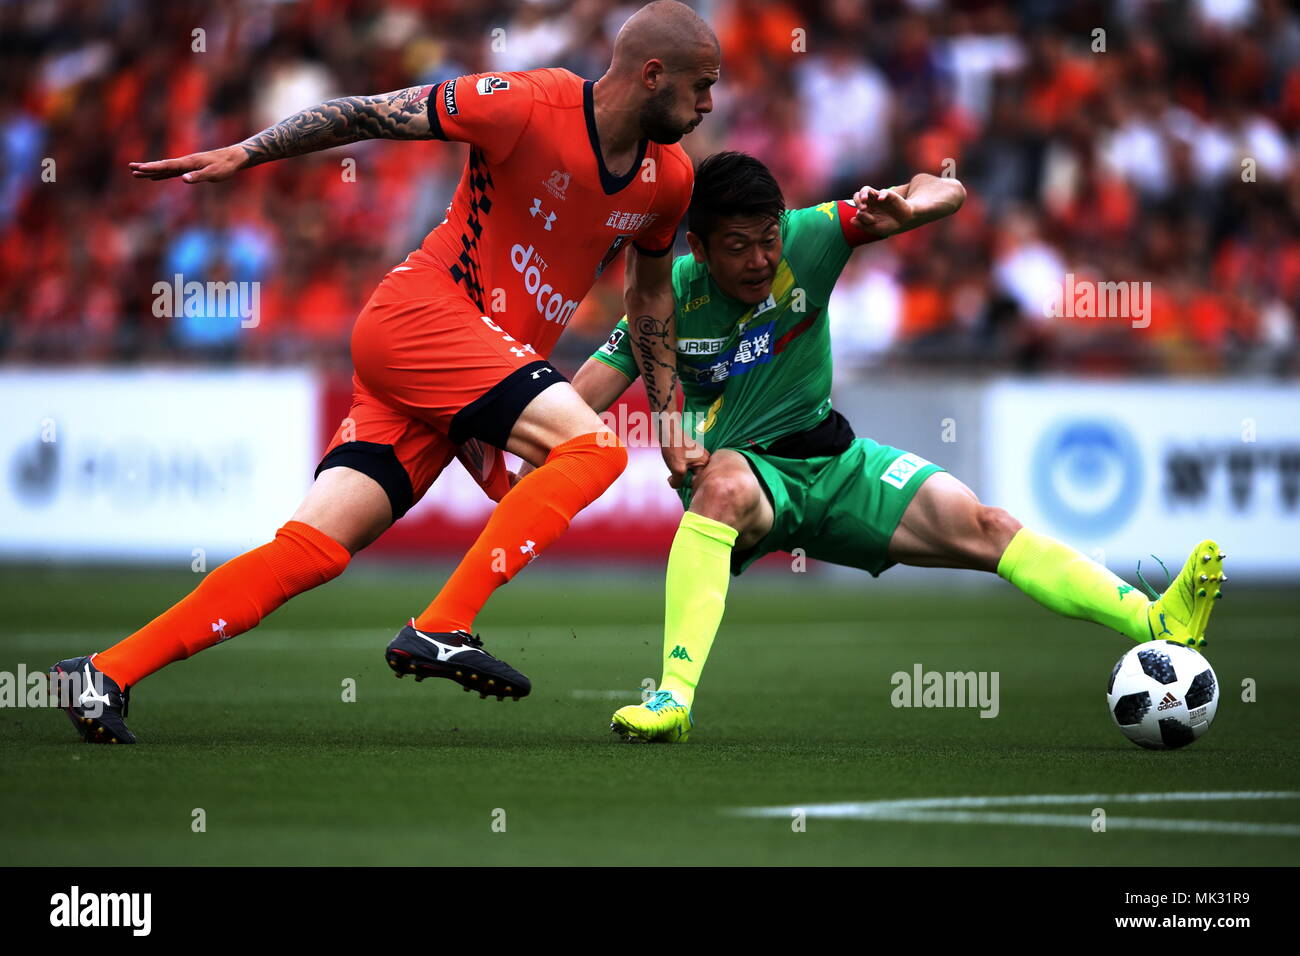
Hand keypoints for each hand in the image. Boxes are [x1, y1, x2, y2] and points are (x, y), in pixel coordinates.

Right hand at [129, 145, 247, 182]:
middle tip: (130, 168)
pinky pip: (172, 172)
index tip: (139, 169)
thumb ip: (198, 176)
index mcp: (188, 163)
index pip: (167, 166)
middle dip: (146, 168)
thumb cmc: (225, 166)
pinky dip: (162, 174)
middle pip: (162, 165)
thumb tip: (183, 179)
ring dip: (151, 171)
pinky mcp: (190, 168)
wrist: (233, 157)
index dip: (153, 168)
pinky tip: (155, 178)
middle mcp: (185, 162)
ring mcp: (186, 165)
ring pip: (165, 169)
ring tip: (136, 173)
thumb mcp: (213, 174)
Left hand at [659, 413, 709, 488]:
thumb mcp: (677, 468)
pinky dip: (679, 468)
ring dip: (680, 473)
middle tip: (674, 476)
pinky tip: (673, 464)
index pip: (698, 482)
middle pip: (694, 477)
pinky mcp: (692, 454)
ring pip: (689, 472)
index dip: (687, 485)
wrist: (668, 430)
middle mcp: (705, 459)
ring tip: (673, 468)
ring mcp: (699, 456)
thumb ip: (678, 482)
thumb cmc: (674, 446)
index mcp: (705, 463)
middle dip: (683, 479)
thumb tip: (676, 486)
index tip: (678, 483)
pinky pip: (687, 467)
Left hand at [850, 185, 913, 237]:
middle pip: (858, 196)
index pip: (857, 209)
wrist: (904, 222)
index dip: (862, 215)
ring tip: (864, 199)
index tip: (870, 221)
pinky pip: (883, 191)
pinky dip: (881, 194)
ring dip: (863, 193)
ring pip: (865, 189)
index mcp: (866, 211)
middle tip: (863, 208)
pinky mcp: (888, 195)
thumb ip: (863, 225)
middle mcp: (870, 202)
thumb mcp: (874, 229)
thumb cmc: (888, 225)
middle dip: (857, 201)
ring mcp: (878, 197)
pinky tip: (881, 199)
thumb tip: (851, 220)